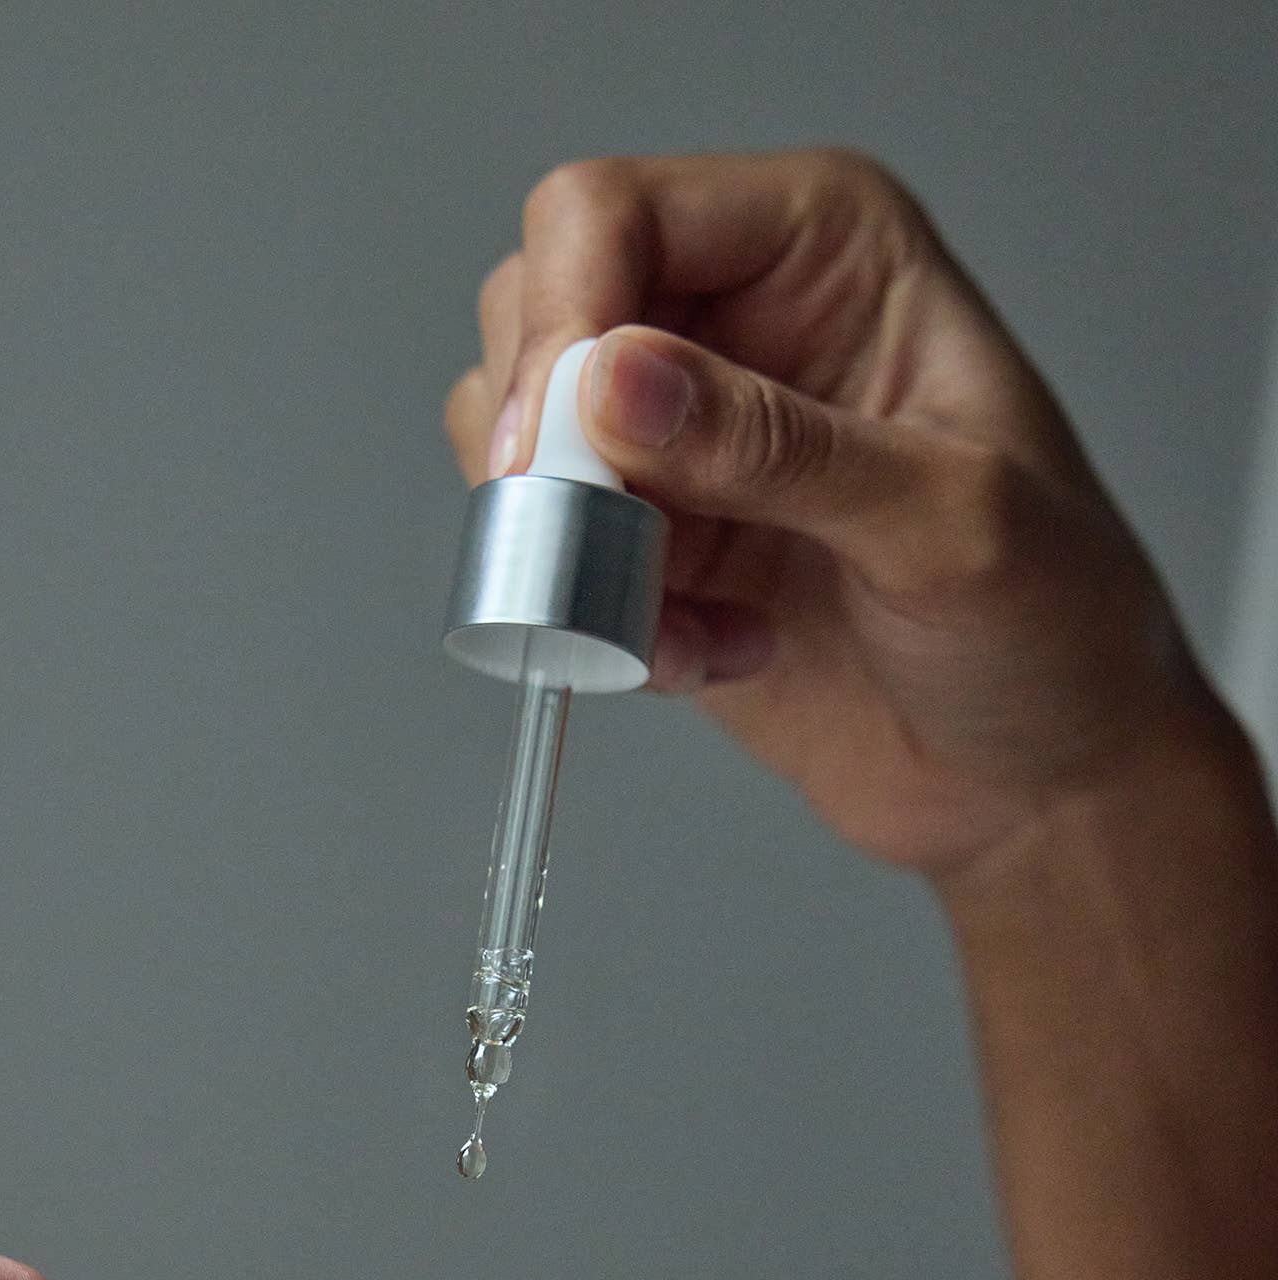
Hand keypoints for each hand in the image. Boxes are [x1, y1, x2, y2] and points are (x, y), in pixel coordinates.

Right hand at [446, 148, 1236, 878]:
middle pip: (538, 313)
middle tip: (616, 541)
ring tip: (684, 614)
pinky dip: (595, 621)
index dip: (562, 316)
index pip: (615, 216)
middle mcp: (735, 322)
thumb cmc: (1051, 623)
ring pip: (516, 438)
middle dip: (551, 445)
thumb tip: (614, 382)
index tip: (549, 450)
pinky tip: (707, 653)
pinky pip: (542, 556)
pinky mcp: (648, 543)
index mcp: (822, 251)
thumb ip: (776, 446)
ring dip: (572, 547)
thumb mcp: (942, 520)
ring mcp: (681, 439)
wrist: (1031, 775)